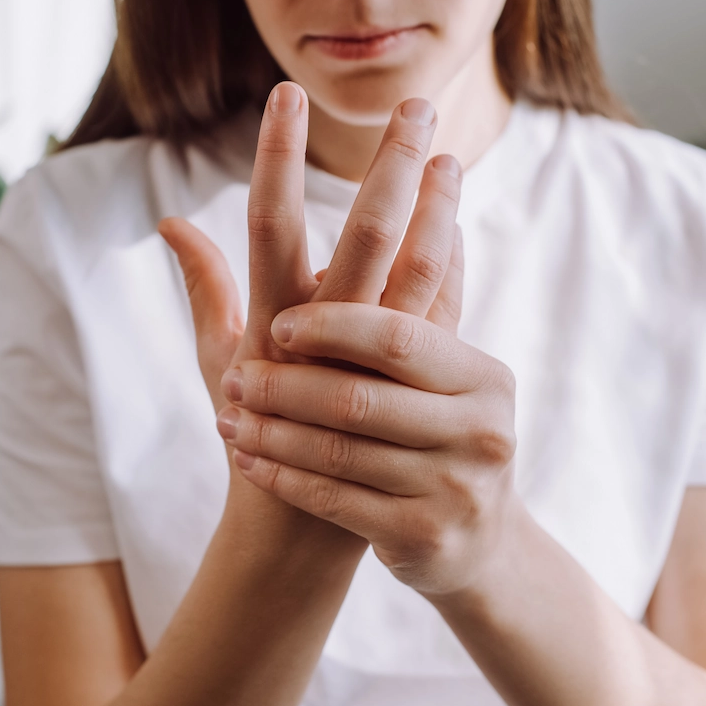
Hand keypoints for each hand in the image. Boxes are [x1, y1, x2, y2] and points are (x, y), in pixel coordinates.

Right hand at [158, 81, 464, 535]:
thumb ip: (203, 284)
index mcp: (269, 321)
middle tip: (415, 105)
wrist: (300, 523)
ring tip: (451, 151)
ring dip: (438, 208)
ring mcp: (374, 363)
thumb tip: (171, 220)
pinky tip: (456, 221)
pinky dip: (449, 265)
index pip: (269, 222)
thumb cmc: (251, 432)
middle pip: (365, 235)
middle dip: (391, 166)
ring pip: (418, 271)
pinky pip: (438, 315)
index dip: (276, 157)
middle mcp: (324, 336)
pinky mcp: (411, 386)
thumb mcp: (217, 358)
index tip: (287, 94)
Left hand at [215, 300, 520, 596]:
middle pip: (360, 397)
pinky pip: (334, 501)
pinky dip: (284, 476)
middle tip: (235, 375)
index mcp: (478, 374)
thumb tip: (441, 163)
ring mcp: (454, 487)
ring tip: (227, 413)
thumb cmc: (442, 433)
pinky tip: (248, 460)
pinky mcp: (423, 537)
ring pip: (339, 452)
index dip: (335, 327)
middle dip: (289, 384)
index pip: (398, 337)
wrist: (477, 542)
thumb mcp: (443, 369)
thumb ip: (431, 280)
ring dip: (273, 431)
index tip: (278, 323)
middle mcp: (477, 429)